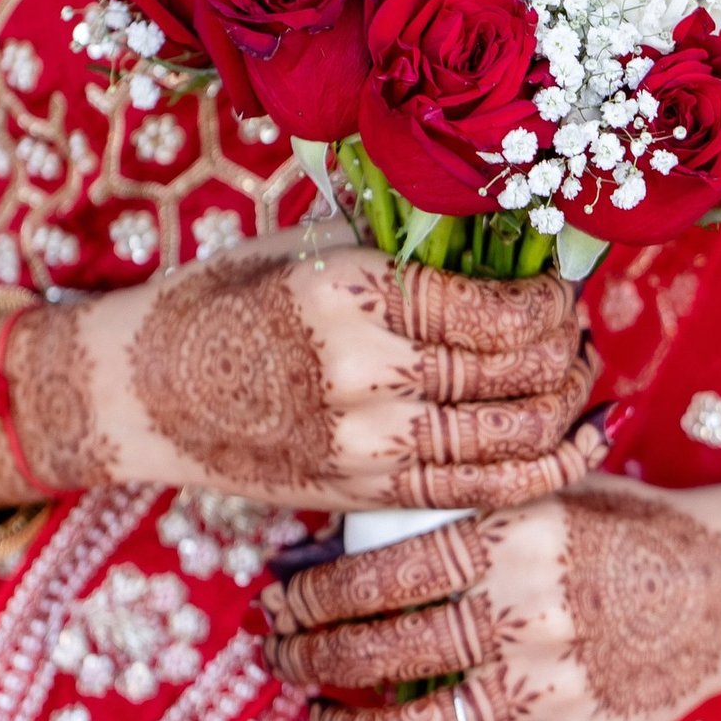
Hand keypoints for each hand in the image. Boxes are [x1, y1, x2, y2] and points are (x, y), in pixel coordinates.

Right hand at [0, 239, 608, 515]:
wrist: (141, 396)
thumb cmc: (221, 301)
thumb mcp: (306, 244)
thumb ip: (399, 241)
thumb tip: (498, 224)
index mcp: (356, 296)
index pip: (503, 309)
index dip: (552, 298)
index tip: (556, 284)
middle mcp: (372, 377)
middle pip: (524, 374)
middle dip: (569, 347)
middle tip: (575, 327)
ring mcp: (373, 448)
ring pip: (519, 438)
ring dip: (566, 402)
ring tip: (573, 372)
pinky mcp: (370, 496)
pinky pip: (486, 492)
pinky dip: (549, 468)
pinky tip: (579, 442)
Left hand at [258, 460, 720, 720]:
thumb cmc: (623, 525)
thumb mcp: (546, 490)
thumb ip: (463, 503)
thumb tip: (346, 525)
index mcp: (511, 538)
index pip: (377, 575)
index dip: (310, 594)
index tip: (275, 594)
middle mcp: (521, 613)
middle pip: (376, 652)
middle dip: (304, 654)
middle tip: (274, 648)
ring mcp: (542, 686)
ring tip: (310, 707)